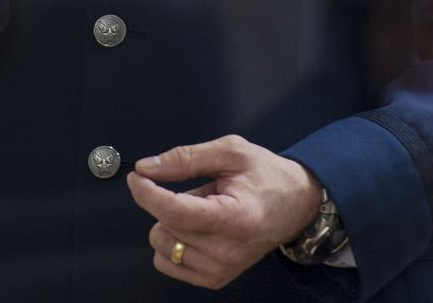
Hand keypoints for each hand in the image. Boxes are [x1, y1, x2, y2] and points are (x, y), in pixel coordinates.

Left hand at [125, 135, 322, 289]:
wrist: (295, 205)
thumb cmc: (266, 175)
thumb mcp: (230, 152)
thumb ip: (186, 158)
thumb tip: (148, 167)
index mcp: (233, 217)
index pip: (175, 210)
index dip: (148, 192)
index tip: (136, 177)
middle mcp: (226, 251)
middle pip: (166, 224)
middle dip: (169, 200)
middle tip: (200, 189)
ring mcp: (219, 270)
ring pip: (163, 244)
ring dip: (171, 221)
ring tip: (202, 209)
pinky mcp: (214, 279)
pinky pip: (167, 262)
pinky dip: (173, 240)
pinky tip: (196, 227)